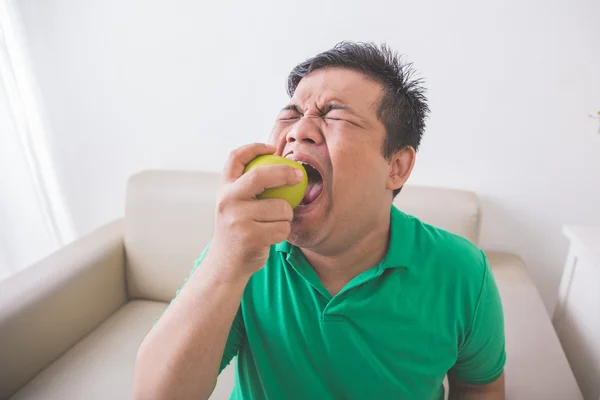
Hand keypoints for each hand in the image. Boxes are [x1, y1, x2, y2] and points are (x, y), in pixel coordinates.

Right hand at [207, 143, 303, 280]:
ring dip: (286, 215)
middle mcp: (227, 200)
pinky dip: (284, 231)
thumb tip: (280, 164)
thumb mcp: (235, 206)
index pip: (235, 158)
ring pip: (280, 207)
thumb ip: (248, 188)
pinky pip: (282, 228)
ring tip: (275, 223)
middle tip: (299, 175)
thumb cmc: (238, 231)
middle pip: (261, 176)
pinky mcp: (249, 236)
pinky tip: (273, 236)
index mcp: (224, 189)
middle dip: (285, 172)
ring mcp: (237, 218)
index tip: (272, 148)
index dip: (254, 148)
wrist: (226, 265)